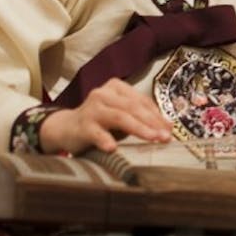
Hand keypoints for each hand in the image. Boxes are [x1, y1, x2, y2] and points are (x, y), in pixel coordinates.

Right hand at [39, 78, 172, 153]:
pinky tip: (112, 148)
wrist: (66, 129)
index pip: (141, 101)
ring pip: (120, 117)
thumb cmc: (100, 122)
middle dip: (152, 123)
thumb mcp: (122, 117)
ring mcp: (92, 108)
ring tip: (152, 139)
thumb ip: (141, 118)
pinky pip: (96, 132)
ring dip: (139, 129)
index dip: (157, 115)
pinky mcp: (82, 125)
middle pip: (134, 108)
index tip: (170, 129)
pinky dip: (104, 139)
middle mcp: (104, 93)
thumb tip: (168, 127)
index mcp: (116, 88)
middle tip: (166, 137)